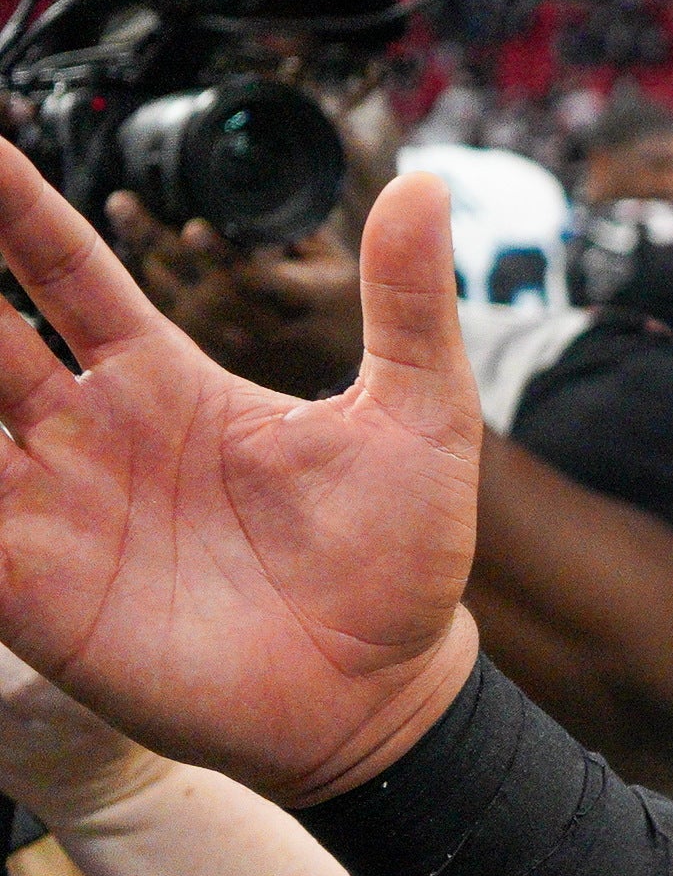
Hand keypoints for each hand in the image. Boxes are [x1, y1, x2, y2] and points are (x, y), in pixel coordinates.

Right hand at [0, 145, 483, 804]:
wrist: (386, 688)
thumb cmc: (400, 554)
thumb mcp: (421, 416)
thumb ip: (408, 303)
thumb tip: (429, 186)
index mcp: (161, 379)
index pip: (62, 271)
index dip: (11, 206)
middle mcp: (87, 435)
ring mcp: (50, 511)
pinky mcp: (34, 595)